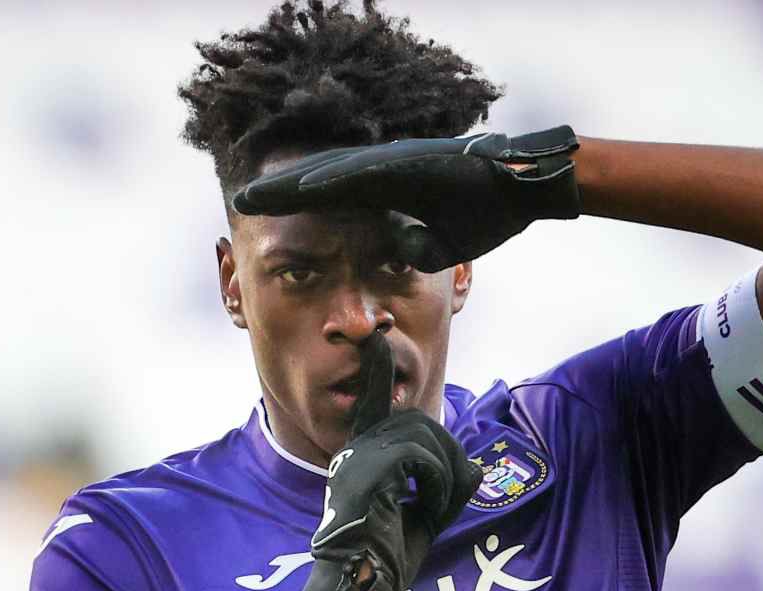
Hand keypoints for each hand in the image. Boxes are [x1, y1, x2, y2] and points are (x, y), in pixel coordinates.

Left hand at [232, 127, 581, 272]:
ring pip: (333, 173)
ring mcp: (395, 162)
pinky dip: (334, 179)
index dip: (294, 206)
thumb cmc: (488, 212)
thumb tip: (401, 257)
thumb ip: (418, 251)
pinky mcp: (410, 161)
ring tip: (258, 194)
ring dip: (294, 184)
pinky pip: (366, 172)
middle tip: (240, 199)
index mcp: (387, 191)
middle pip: (320, 181)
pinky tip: (305, 186)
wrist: (523, 189)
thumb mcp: (444, 246)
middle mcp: (384, 171)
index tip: (261, 217)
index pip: (329, 199)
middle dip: (280, 192)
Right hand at [293, 335, 478, 590]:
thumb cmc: (385, 558)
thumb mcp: (424, 516)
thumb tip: (473, 467)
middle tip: (446, 497)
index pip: (370, 397)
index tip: (374, 333)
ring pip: (425, 438)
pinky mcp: (368, 472)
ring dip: (444, 476)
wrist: (357, 585)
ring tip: (433, 508)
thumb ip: (444, 487)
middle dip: (447, 456)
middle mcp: (356, 449)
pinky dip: (437, 486)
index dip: (374, 365)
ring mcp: (359, 458)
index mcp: (363, 454)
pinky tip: (427, 509)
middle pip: (420, 423)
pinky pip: (422, 460)